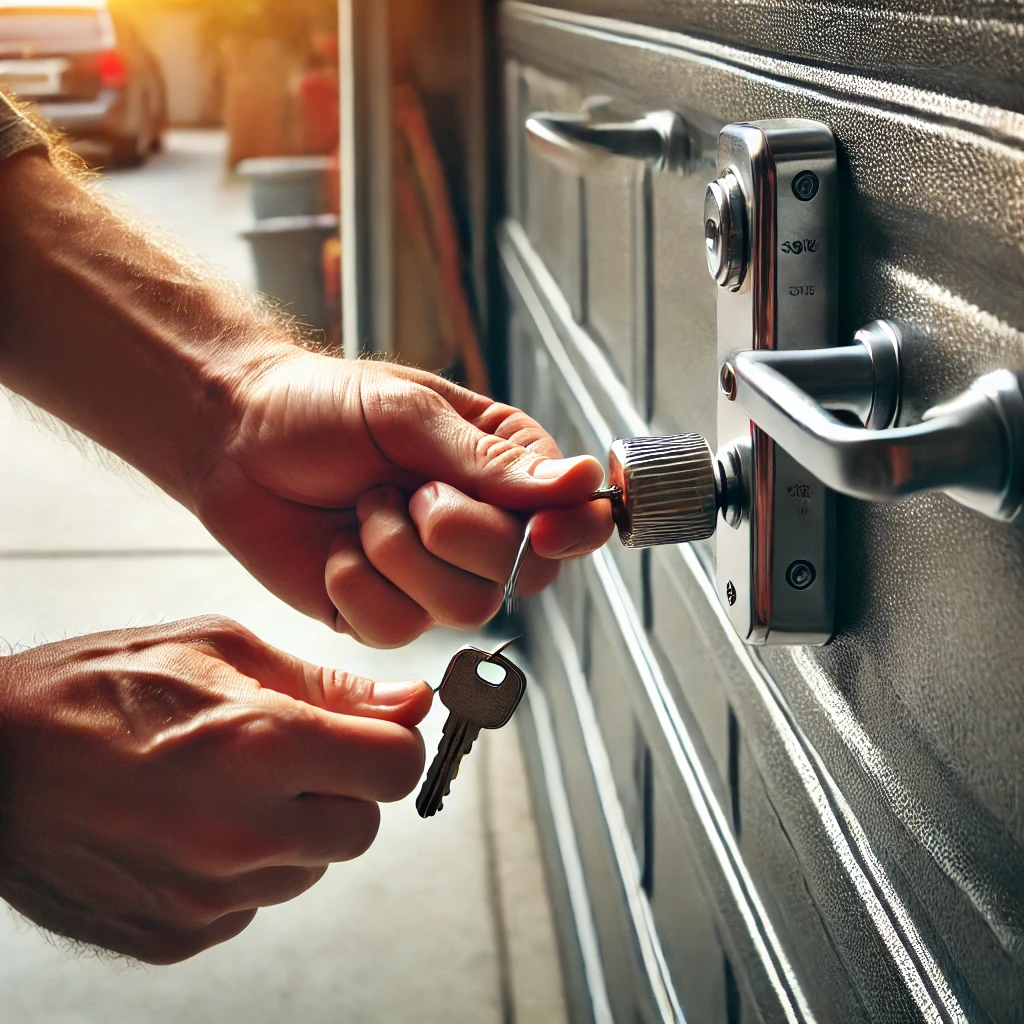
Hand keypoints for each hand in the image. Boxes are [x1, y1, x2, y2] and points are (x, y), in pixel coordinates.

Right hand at [0, 616, 429, 963]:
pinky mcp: (178, 935)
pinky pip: (252, 904)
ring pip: (310, 869)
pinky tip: (188, 826)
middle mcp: (245, 832)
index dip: (392, 743)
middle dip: (344, 788)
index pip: (396, 766)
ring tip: (222, 786)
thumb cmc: (98, 687)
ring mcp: (210, 895)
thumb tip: (411, 703)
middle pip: (363, 827)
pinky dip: (241, 869)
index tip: (371, 732)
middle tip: (288, 756)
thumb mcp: (216, 648)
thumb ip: (327, 684)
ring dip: (292, 829)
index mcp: (262, 745)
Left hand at [193, 354, 613, 646]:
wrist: (235, 438)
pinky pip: (399, 630)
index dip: (570, 532)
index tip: (543, 531)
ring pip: (466, 608)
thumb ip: (490, 461)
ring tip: (364, 509)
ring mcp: (434, 577)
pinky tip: (336, 547)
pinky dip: (358, 585)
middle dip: (459, 534)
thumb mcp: (408, 415)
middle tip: (407, 490)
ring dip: (400, 555)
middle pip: (525, 575)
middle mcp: (481, 530)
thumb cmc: (322, 406)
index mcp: (504, 471)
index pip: (575, 518)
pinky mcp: (384, 613)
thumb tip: (580, 481)